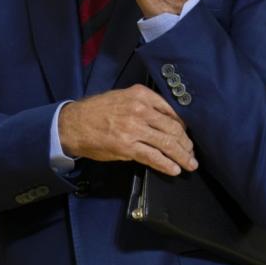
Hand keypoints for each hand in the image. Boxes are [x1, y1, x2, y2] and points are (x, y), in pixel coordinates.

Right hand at [58, 84, 197, 175]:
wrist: (73, 124)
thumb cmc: (99, 111)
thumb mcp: (124, 98)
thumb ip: (146, 105)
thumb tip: (167, 121)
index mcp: (142, 95)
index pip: (172, 111)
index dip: (184, 126)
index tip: (187, 135)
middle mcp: (141, 110)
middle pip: (173, 128)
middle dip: (186, 143)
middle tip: (192, 152)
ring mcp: (134, 129)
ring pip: (167, 143)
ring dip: (182, 156)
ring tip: (190, 164)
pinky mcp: (127, 147)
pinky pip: (153, 157)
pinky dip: (166, 164)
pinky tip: (174, 169)